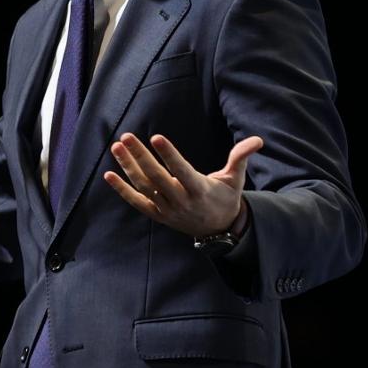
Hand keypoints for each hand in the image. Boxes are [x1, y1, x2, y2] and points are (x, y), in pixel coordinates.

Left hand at [102, 132, 262, 237]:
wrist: (218, 230)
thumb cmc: (226, 198)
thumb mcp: (236, 179)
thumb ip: (240, 157)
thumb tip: (258, 140)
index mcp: (200, 190)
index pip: (182, 171)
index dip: (169, 155)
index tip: (156, 137)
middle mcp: (181, 201)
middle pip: (157, 178)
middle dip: (141, 156)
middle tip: (127, 136)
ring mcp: (167, 210)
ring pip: (144, 188)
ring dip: (128, 167)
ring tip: (117, 146)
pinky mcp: (158, 215)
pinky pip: (137, 202)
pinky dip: (122, 190)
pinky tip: (109, 174)